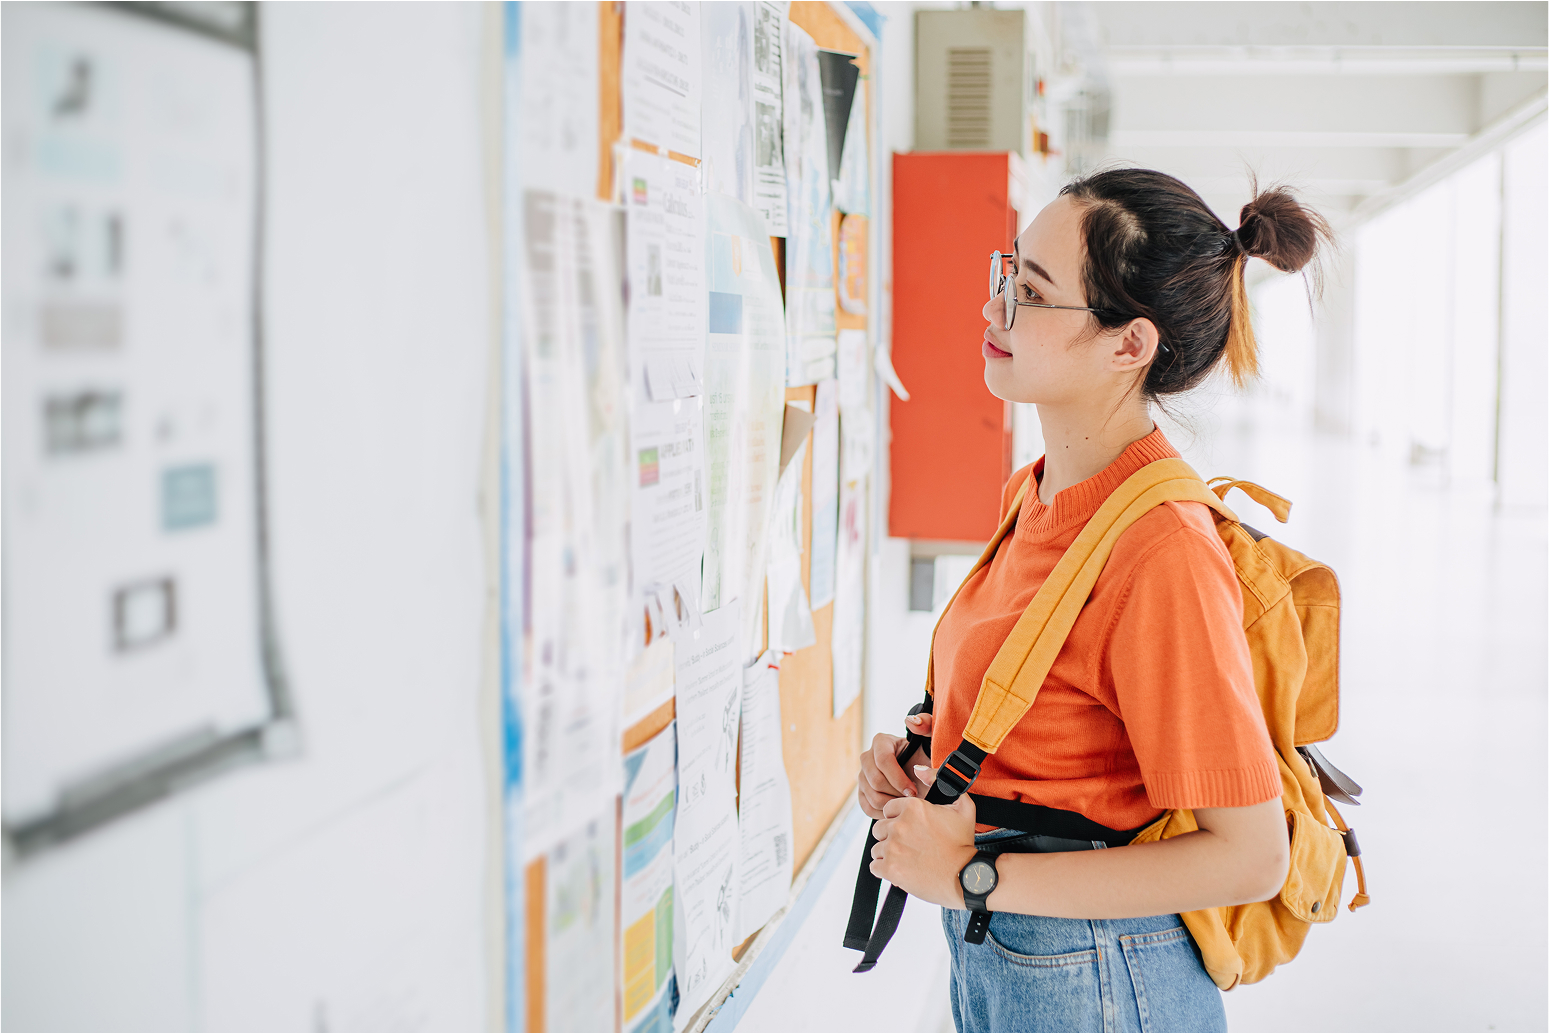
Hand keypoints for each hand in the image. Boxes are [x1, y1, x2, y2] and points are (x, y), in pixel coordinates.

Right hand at [856, 712, 934, 818]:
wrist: (923, 778)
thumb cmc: (927, 760)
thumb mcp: (931, 742)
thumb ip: (927, 726)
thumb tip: (911, 721)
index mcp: (881, 742)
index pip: (883, 760)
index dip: (898, 778)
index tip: (913, 791)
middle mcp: (867, 757)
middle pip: (875, 780)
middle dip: (896, 793)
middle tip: (913, 799)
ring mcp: (863, 776)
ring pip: (871, 796)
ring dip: (893, 804)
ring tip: (908, 803)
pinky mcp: (862, 793)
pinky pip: (867, 807)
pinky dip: (884, 813)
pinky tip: (899, 809)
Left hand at [869, 790, 977, 907]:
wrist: (966, 876)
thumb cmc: (964, 843)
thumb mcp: (962, 806)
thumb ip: (939, 780)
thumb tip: (918, 769)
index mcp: (912, 807)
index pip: (888, 809)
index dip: (899, 819)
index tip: (911, 829)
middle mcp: (899, 825)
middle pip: (880, 828)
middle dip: (891, 836)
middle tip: (910, 846)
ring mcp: (892, 847)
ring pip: (877, 848)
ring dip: (889, 854)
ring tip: (908, 859)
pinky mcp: (890, 869)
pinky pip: (875, 866)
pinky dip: (885, 870)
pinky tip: (901, 870)